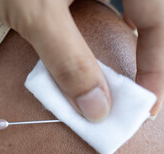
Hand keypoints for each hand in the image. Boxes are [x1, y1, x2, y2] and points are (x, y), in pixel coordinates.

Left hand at [0, 0, 163, 120]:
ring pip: (120, 13)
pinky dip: (93, 35)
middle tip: (129, 94)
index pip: (156, 21)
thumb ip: (68, 59)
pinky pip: (96, 9)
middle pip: (145, 18)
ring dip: (117, 47)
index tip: (147, 105)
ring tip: (115, 77)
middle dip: (142, 57)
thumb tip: (97, 108)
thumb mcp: (37, 16)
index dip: (157, 66)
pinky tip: (89, 46)